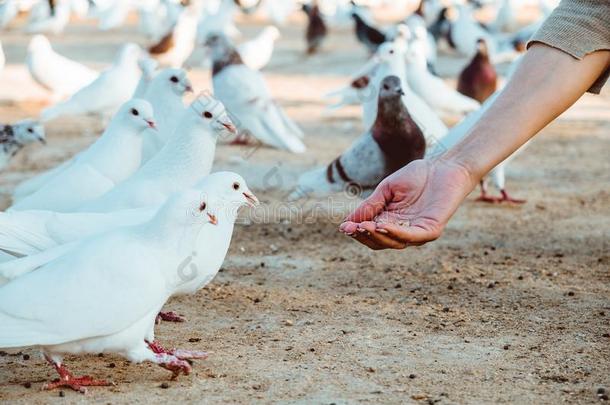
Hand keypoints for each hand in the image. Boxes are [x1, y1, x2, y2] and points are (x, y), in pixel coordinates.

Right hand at [339, 159, 474, 249]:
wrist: (445, 166)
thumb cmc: (417, 176)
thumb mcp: (386, 190)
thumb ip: (370, 206)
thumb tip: (347, 222)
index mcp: (390, 221)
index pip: (370, 233)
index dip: (357, 232)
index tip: (344, 227)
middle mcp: (403, 230)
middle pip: (379, 242)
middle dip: (365, 236)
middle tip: (353, 228)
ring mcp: (417, 233)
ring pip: (393, 243)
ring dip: (377, 236)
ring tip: (365, 226)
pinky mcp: (431, 230)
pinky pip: (411, 237)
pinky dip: (396, 233)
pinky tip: (383, 226)